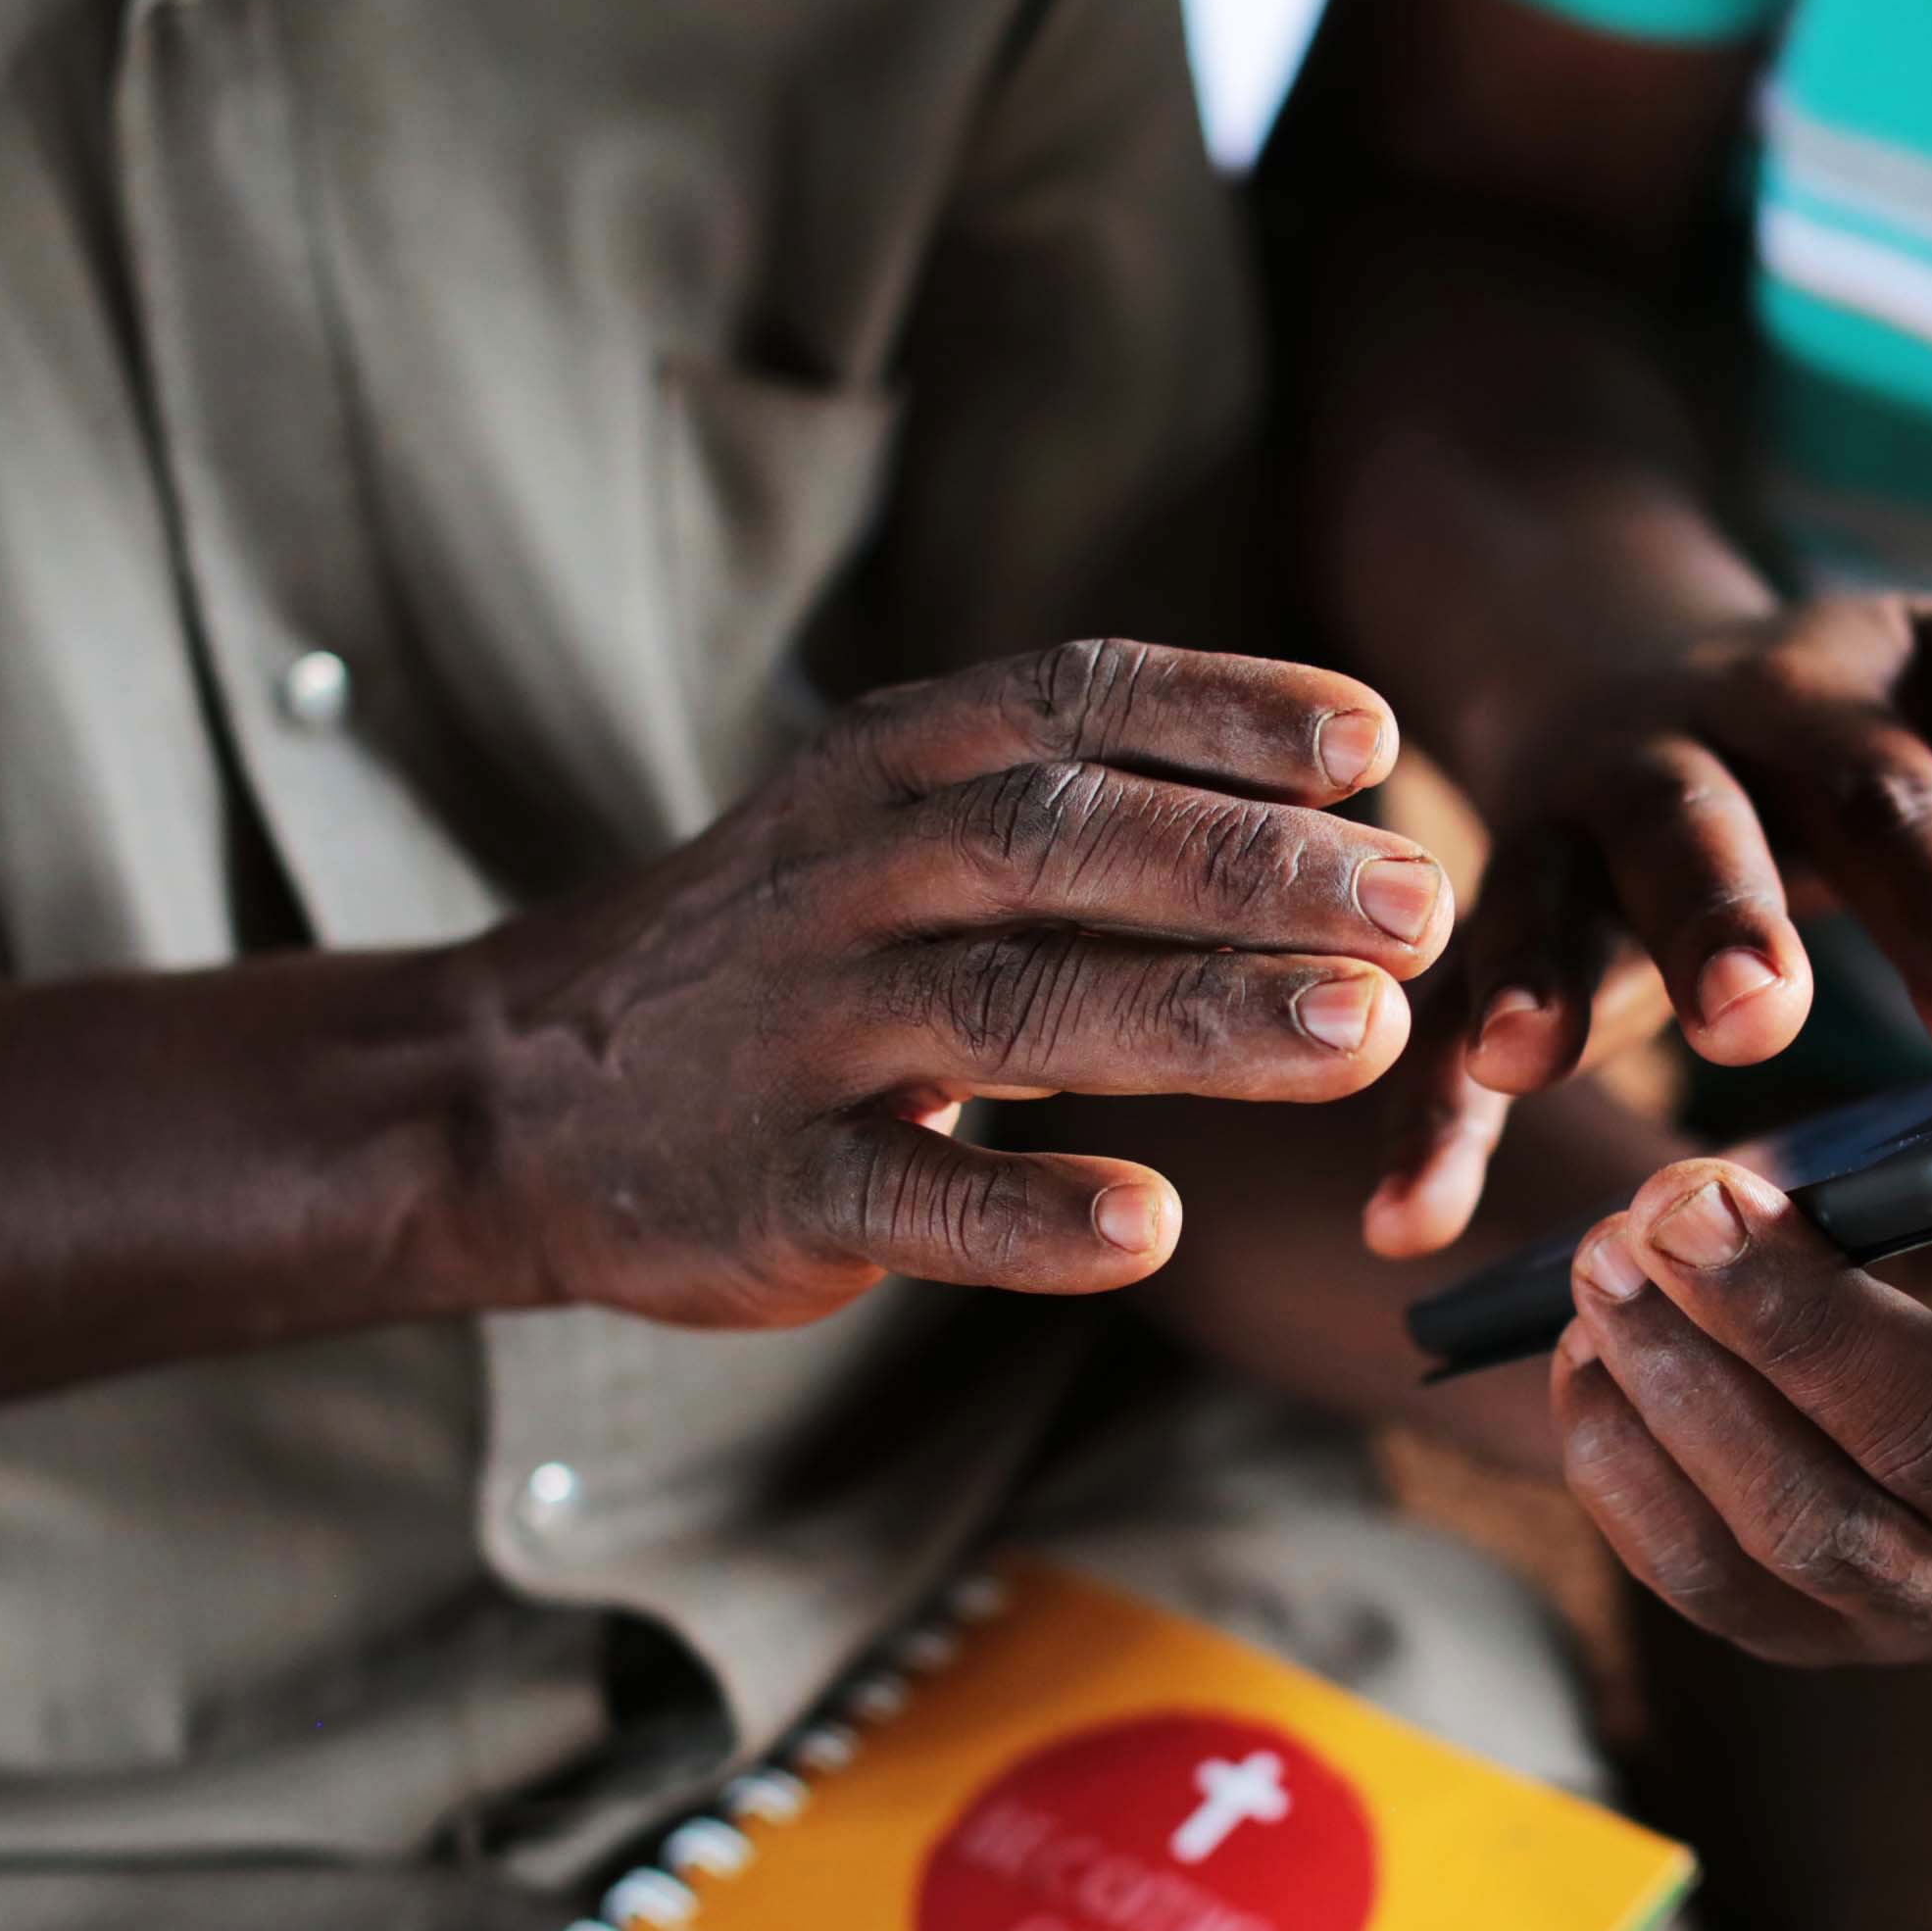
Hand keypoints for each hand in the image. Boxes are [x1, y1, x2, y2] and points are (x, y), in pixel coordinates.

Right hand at [466, 640, 1448, 1327]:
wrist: (511, 1093)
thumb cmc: (774, 956)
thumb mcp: (893, 835)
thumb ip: (1077, 821)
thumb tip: (1328, 817)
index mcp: (884, 770)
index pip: (1066, 701)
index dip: (1222, 712)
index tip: (1372, 741)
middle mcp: (846, 878)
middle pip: (1060, 843)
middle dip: (1250, 867)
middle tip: (1420, 907)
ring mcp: (802, 1032)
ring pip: (1010, 1007)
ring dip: (1193, 1016)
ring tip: (1358, 1037)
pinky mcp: (773, 1185)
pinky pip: (910, 1197)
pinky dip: (1026, 1213)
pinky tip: (1150, 1229)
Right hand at [1363, 582, 1931, 1256]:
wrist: (1614, 666)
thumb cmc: (1830, 727)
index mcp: (1807, 719)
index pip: (1893, 808)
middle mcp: (1669, 767)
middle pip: (1697, 835)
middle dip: (1720, 922)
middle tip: (1761, 1017)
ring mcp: (1556, 841)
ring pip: (1538, 903)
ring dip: (1528, 978)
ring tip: (1528, 1061)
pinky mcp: (1481, 925)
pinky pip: (1442, 1022)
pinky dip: (1427, 1122)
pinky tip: (1411, 1226)